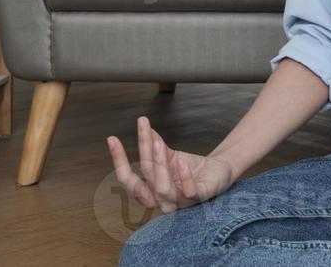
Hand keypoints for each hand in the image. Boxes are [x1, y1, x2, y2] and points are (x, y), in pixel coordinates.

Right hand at [106, 116, 236, 213]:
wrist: (218, 170)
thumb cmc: (190, 167)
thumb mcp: (169, 154)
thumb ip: (155, 145)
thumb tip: (143, 126)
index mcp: (149, 190)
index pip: (127, 179)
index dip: (118, 159)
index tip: (111, 138)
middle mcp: (160, 201)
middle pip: (143, 180)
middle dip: (142, 152)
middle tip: (143, 127)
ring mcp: (178, 203)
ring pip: (161, 189)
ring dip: (159, 164)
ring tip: (159, 142)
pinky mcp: (197, 200)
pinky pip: (187, 192)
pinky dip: (183, 177)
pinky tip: (182, 162)